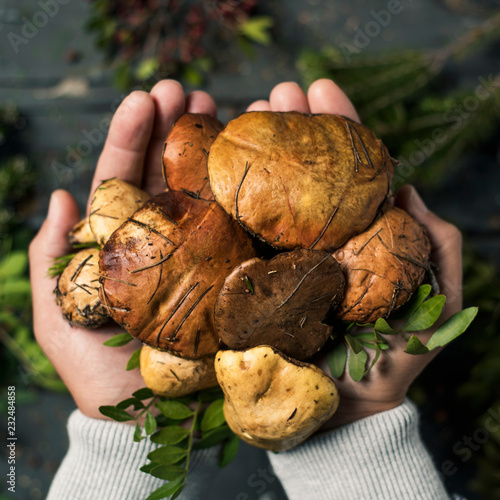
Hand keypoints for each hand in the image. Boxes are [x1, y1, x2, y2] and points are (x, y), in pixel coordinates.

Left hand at [29, 81, 216, 419]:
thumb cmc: (98, 375)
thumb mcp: (57, 317)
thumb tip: (56, 195)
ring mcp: (198, 256)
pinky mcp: (229, 277)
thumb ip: (50, 260)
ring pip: (202, 193)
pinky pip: (237, 231)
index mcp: (118, 243)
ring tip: (222, 110)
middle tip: (190, 89)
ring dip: (210, 150)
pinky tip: (253, 164)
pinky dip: (244, 195)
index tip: (146, 96)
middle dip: (174, 127)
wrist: (145, 424)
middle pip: (166, 175)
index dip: (132, 136)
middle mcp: (161, 242)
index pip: (122, 179)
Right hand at [246, 80, 462, 427]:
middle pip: (303, 177)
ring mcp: (281, 260)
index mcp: (355, 239)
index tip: (320, 89)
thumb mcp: (438, 308)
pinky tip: (211, 168)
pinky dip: (224, 202)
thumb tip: (410, 189)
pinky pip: (238, 239)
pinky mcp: (251, 284)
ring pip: (269, 198)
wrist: (344, 414)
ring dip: (256, 153)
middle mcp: (316, 242)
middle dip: (290, 130)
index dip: (337, 130)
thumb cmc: (392, 365)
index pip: (346, 174)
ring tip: (243, 114)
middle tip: (273, 94)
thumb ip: (437, 249)